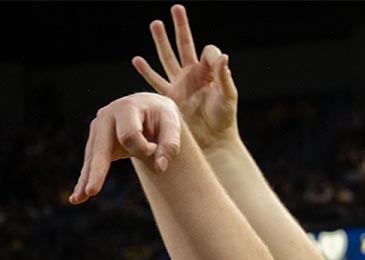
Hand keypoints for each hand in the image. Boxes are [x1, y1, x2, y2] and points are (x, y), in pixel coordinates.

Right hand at [70, 92, 181, 204]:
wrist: (149, 108)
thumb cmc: (161, 117)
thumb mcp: (172, 124)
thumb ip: (170, 144)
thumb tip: (160, 167)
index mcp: (126, 108)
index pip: (129, 135)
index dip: (144, 148)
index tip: (155, 149)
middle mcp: (106, 116)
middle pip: (101, 147)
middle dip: (98, 170)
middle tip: (92, 191)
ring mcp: (98, 129)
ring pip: (93, 158)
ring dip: (86, 179)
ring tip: (79, 199)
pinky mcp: (97, 142)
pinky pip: (91, 163)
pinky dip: (86, 179)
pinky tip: (78, 196)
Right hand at [132, 5, 238, 150]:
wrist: (212, 141)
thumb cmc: (224, 119)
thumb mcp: (227, 96)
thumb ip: (223, 76)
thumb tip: (223, 55)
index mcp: (209, 73)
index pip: (207, 52)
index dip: (209, 54)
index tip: (211, 61)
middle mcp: (193, 75)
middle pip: (184, 45)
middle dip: (180, 27)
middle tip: (176, 8)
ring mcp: (180, 84)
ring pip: (167, 58)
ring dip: (161, 41)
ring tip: (155, 24)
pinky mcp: (169, 97)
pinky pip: (155, 81)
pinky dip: (146, 71)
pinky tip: (137, 59)